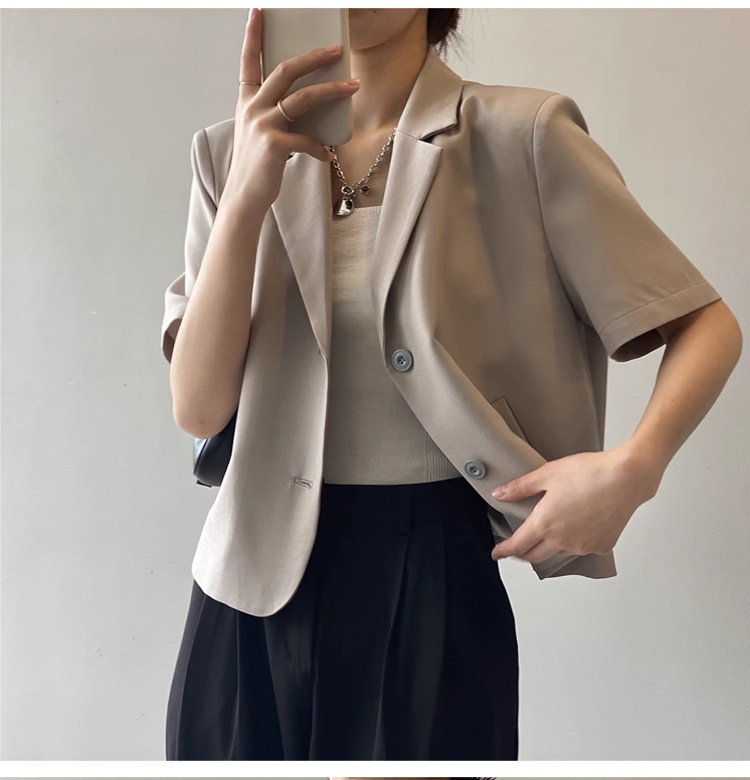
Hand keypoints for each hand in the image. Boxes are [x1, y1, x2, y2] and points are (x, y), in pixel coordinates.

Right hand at [224, 8, 359, 210]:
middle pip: (286, 70)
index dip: (253, 35)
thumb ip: (278, 114)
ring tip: (353, 86)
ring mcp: (262, 124)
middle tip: (336, 49)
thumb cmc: (258, 165)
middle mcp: (252, 108)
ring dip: (332, 90)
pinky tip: (327, 155)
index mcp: (247, 101)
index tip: (259, 11)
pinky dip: (320, 148)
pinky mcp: (274, 144)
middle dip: (314, 57)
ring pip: (303, 97)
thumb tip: (311, 102)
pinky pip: (307, 139)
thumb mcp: (261, 132)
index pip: (249, 61)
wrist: (245, 195)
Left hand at [489, 446, 660, 562]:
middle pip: (535, 556)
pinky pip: (581, 547)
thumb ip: (520, 487)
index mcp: (545, 524)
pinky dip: (575, 540)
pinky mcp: (601, 546)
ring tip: (550, 528)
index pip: (517, 545)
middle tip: (517, 546)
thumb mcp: (547, 474)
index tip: (496, 553)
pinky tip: (578, 524)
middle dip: (522, 553)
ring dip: (549, 545)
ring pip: (558, 551)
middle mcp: (562, 541)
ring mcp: (583, 546)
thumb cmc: (589, 473)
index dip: (504, 551)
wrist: (627, 478)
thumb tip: (499, 494)